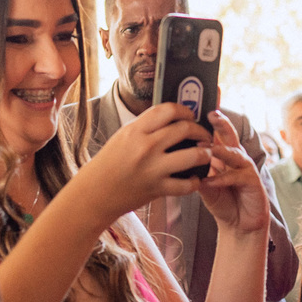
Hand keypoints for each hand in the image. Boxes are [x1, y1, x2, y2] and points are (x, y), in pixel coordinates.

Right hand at [77, 102, 211, 221]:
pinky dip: (196, 182)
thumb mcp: (124, 136)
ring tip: (206, 154)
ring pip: (193, 155)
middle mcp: (146, 147)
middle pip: (185, 129)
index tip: (190, 115)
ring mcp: (153, 168)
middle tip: (204, 135)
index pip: (168, 110)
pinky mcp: (158, 188)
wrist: (95, 192)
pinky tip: (195, 178)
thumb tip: (172, 118)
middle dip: (200, 130)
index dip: (185, 110)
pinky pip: (187, 185)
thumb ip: (146, 127)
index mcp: (136, 130)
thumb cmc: (110, 163)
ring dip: (206, 154)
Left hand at [198, 111, 268, 235]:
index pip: (216, 134)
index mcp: (223, 155)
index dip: (211, 121)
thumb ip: (195, 170)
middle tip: (211, 115)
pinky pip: (237, 176)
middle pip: (230, 136)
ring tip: (206, 150)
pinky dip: (222, 179)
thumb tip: (179, 158)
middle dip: (222, 124)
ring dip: (220, 151)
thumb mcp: (203, 184)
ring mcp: (246, 169)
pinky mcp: (253, 182)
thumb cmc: (222, 201)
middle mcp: (236, 158)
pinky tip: (209, 182)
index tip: (198, 109)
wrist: (239, 224)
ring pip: (234, 154)